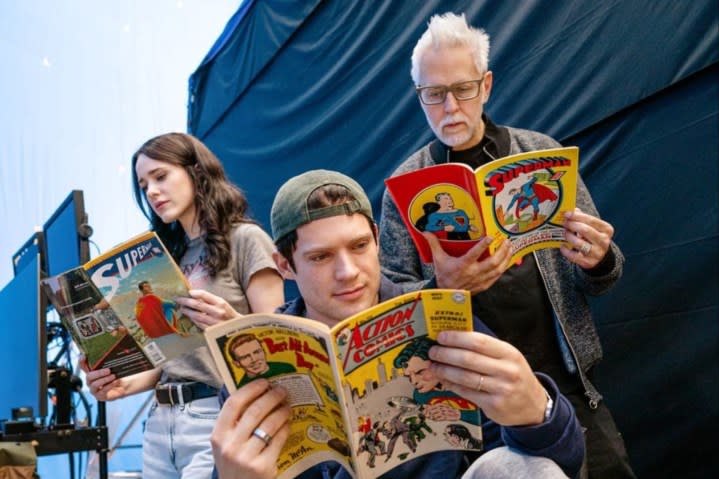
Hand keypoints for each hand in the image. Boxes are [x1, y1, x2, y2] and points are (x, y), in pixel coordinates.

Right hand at [78, 356, 124, 400]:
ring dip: (104, 380)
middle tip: (108, 370)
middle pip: (88, 376)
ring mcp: (94, 389)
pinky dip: (109, 386)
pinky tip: (114, 382)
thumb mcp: (113, 368)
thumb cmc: (117, 375)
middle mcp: (91, 381)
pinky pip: (101, 391)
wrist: (125, 386)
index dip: (82, 362)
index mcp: (92, 372)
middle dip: (98, 373)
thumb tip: (112, 354)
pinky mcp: (99, 396)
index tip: (83, 356)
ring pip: (94, 385)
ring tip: (113, 376)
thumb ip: (109, 362)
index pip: (83, 366)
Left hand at [175, 289, 240, 329]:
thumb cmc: (229, 314)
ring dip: (188, 311)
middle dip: (186, 301)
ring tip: (182, 308)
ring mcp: (214, 322)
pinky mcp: (212, 330)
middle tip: (179, 299)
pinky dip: (193, 320)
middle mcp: (217, 311)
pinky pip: (199, 324)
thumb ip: (211, 300)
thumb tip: (195, 295)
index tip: (188, 292)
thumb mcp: (223, 304)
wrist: (238, 328)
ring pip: (197, 315)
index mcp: (221, 303)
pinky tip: (190, 317)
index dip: (194, 293)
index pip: (204, 295)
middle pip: (198, 304)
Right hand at [212, 380, 290, 478]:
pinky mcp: (263, 466)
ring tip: (287, 406)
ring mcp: (246, 457)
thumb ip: (234, 422)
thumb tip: (255, 393)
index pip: (233, 403)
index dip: (250, 389)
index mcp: (218, 435)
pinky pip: (278, 440)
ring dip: (282, 411)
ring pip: (269, 424)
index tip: (264, 382)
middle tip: (282, 390)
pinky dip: (285, 428)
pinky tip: (288, 423)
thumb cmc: (233, 462)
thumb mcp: (225, 443)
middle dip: (272, 397)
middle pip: (255, 411)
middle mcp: (230, 445)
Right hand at [424, 233, 511, 293]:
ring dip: (506, 258)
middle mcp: (473, 273)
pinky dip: (504, 267)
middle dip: (502, 251)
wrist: (446, 294)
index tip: (490, 237)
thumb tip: (426, 232)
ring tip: (510, 248)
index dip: (483, 245)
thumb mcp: (438, 259)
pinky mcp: (485, 285)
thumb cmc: (444, 275)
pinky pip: (498, 276)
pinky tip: (507, 260)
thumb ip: (434, 244)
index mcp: (463, 265)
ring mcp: (481, 280)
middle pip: (492, 262)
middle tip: (506, 241)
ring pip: (498, 269)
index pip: (474, 254)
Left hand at [428, 331, 547, 426]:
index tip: (441, 336)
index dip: (457, 338)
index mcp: (509, 353)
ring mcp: (501, 389)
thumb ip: (485, 349)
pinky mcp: (494, 405)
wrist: (534, 406)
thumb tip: (454, 339)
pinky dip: (451, 384)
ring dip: (444, 370)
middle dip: (446, 354)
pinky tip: (443, 380)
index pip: (479, 341)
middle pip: (469, 359)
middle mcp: (507, 370)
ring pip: (465, 377)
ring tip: (433, 366)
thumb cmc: (515, 376)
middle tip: (433, 351)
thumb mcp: (507, 358)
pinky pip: (467, 392)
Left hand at [560, 207, 613, 268]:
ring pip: (580, 243)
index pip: (591, 220)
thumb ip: (583, 218)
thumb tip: (571, 210)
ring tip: (564, 233)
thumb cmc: (592, 237)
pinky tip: (562, 246)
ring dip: (569, 236)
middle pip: (585, 230)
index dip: (577, 216)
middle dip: (572, 225)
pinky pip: (574, 256)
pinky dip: (566, 251)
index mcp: (606, 229)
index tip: (566, 213)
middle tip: (564, 223)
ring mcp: (597, 253)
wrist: (598, 257)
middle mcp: (604, 241)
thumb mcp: (592, 227)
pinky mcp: (589, 262)